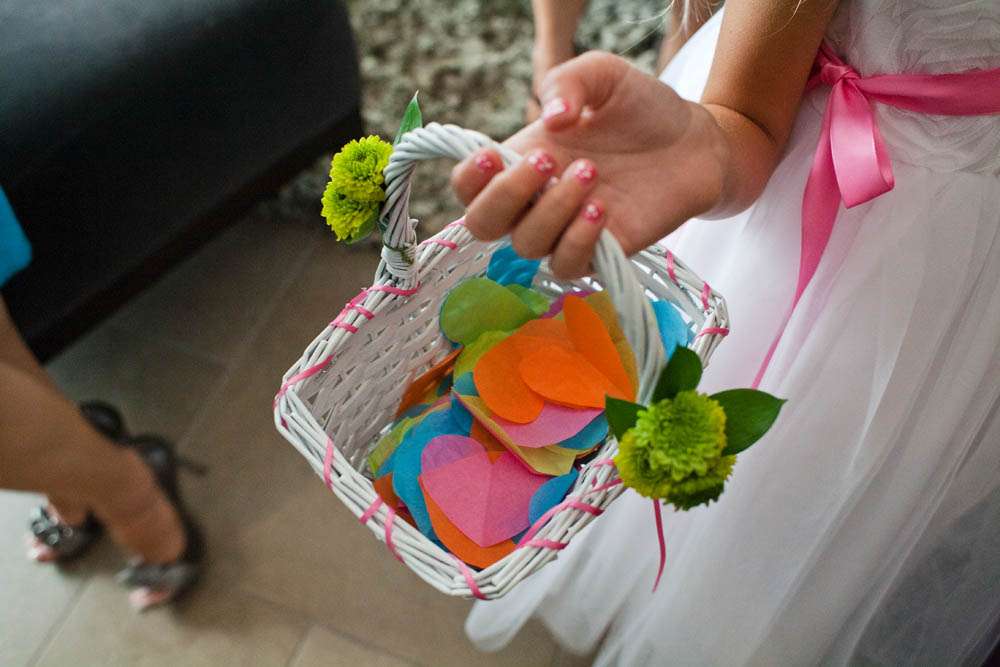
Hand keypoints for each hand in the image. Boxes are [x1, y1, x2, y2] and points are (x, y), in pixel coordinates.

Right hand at [452, 52, 728, 278]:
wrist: (697, 141)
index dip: (468, 179)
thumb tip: (551, 119)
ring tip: (591, 172)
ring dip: (552, 210)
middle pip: (482, 225)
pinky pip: (566, 266)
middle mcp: (534, 201)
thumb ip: (568, 82)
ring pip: (526, 246)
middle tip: (547, 161)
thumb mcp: (602, 74)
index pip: (468, 187)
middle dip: (505, 196)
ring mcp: (564, 230)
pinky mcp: (598, 253)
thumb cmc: (642, 108)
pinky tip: (601, 208)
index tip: (491, 154)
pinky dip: (578, 240)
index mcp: (521, 161)